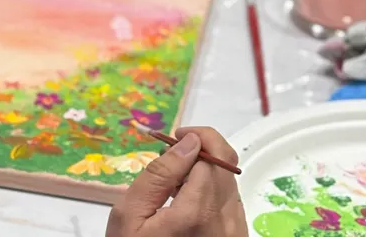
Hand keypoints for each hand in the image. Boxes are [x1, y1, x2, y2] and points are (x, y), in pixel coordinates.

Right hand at [105, 127, 247, 236]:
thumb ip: (159, 174)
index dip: (196, 138)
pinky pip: (231, 201)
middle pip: (227, 165)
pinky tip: (188, 198)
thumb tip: (188, 142)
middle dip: (203, 149)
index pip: (212, 156)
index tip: (174, 137)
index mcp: (197, 213)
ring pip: (230, 181)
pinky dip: (212, 190)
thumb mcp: (130, 213)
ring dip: (208, 169)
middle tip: (174, 150)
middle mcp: (225, 223)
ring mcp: (235, 232)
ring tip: (176, 180)